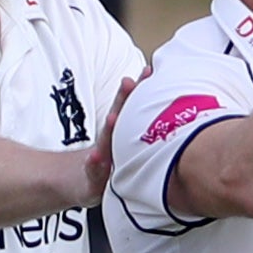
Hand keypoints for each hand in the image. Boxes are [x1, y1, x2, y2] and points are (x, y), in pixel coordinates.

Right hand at [78, 72, 138, 205]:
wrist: (79, 181)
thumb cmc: (111, 161)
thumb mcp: (127, 145)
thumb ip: (144, 128)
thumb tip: (173, 109)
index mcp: (120, 132)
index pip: (130, 107)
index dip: (139, 89)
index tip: (148, 71)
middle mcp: (109, 140)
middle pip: (116, 116)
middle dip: (122, 99)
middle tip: (128, 82)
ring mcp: (98, 158)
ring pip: (104, 142)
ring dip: (108, 129)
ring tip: (112, 118)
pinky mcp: (91, 178)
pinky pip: (93, 171)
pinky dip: (93, 164)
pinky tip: (95, 158)